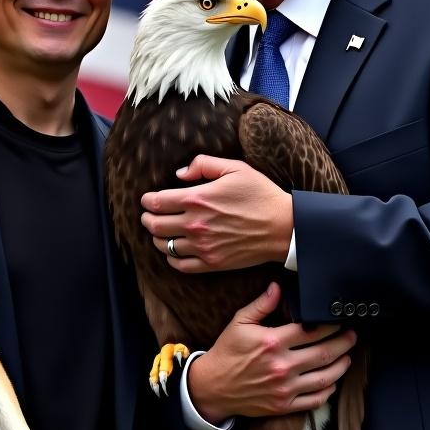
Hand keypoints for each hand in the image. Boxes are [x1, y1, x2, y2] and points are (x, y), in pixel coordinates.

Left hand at [140, 156, 293, 272]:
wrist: (283, 227)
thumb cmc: (261, 194)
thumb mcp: (235, 168)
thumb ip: (203, 164)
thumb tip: (179, 174)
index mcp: (198, 198)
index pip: (156, 202)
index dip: (146, 200)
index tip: (147, 199)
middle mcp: (195, 224)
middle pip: (154, 225)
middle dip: (147, 218)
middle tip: (148, 215)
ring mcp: (203, 246)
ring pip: (164, 246)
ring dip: (157, 238)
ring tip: (160, 232)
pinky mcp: (212, 263)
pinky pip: (179, 265)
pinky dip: (171, 258)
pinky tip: (175, 250)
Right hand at [187, 283, 355, 424]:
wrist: (212, 386)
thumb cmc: (226, 352)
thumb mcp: (239, 323)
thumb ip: (261, 305)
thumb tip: (278, 287)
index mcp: (273, 342)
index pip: (311, 330)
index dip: (330, 324)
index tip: (338, 319)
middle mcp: (282, 366)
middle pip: (324, 353)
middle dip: (344, 342)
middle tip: (352, 336)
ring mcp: (285, 388)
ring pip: (325, 377)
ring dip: (341, 365)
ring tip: (347, 356)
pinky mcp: (284, 405)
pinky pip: (315, 399)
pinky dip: (328, 390)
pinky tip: (332, 381)